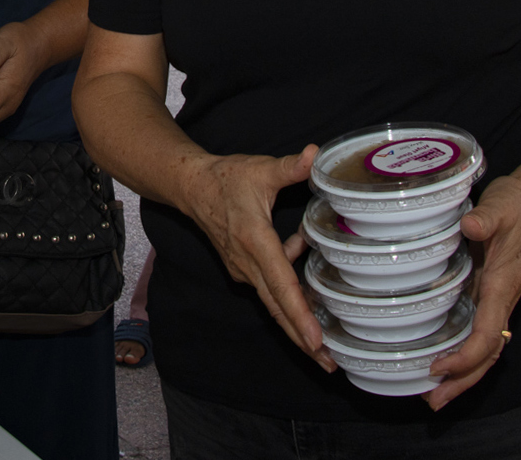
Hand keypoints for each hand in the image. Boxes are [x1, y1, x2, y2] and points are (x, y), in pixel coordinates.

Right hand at [182, 146, 332, 368]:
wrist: (191, 187)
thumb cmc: (226, 178)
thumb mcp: (261, 169)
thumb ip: (290, 167)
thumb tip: (316, 155)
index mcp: (256, 241)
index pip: (281, 285)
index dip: (300, 315)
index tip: (317, 342)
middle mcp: (248, 263)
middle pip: (279, 309)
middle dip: (304, 340)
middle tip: (330, 365)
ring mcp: (244, 270)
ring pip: (274, 304)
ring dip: (298, 325)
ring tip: (323, 346)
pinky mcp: (243, 269)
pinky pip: (269, 290)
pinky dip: (289, 298)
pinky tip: (305, 272)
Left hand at [427, 174, 520, 410]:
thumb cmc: (513, 205)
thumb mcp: (499, 206)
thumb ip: (486, 218)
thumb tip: (471, 226)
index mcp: (502, 286)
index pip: (487, 334)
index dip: (465, 357)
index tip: (438, 367)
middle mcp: (502, 301)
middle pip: (487, 354)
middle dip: (463, 381)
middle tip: (433, 402)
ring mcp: (497, 302)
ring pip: (485, 351)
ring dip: (463, 376)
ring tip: (435, 397)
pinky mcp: (489, 296)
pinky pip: (480, 336)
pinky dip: (465, 356)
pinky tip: (445, 364)